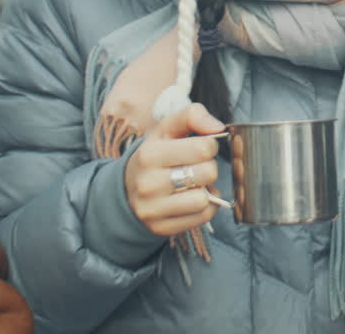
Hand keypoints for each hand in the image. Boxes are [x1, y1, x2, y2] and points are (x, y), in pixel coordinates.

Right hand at [124, 103, 223, 235]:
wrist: (127, 189)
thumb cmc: (155, 155)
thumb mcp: (166, 129)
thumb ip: (192, 116)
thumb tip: (218, 127)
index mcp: (149, 154)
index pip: (203, 147)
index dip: (209, 145)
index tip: (200, 148)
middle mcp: (148, 183)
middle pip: (207, 172)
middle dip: (209, 167)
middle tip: (196, 167)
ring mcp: (153, 209)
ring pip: (204, 198)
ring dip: (206, 190)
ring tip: (194, 184)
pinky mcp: (161, 228)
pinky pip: (202, 216)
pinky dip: (205, 207)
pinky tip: (192, 198)